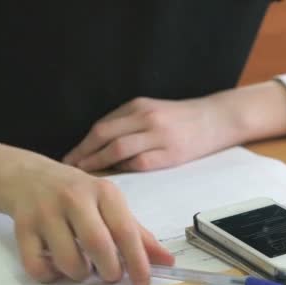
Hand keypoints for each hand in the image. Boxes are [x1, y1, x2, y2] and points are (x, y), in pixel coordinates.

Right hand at [8, 160, 173, 284]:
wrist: (30, 177)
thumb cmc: (78, 195)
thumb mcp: (110, 204)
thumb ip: (138, 233)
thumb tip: (167, 260)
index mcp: (103, 192)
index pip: (125, 230)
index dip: (137, 260)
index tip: (143, 280)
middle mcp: (74, 198)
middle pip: (98, 245)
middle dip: (110, 270)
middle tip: (111, 274)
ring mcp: (46, 212)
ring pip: (68, 260)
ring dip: (80, 274)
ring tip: (84, 267)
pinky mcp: (23, 228)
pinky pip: (37, 266)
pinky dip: (50, 275)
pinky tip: (57, 266)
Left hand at [62, 96, 240, 171]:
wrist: (217, 119)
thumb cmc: (181, 118)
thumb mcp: (152, 110)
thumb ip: (128, 123)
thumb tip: (97, 145)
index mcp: (139, 106)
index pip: (102, 126)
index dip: (82, 144)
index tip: (69, 158)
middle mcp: (146, 118)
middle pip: (104, 136)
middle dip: (83, 154)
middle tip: (69, 170)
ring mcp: (159, 136)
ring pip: (118, 149)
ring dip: (98, 164)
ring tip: (85, 176)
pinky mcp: (171, 153)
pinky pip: (140, 163)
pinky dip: (124, 170)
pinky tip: (115, 178)